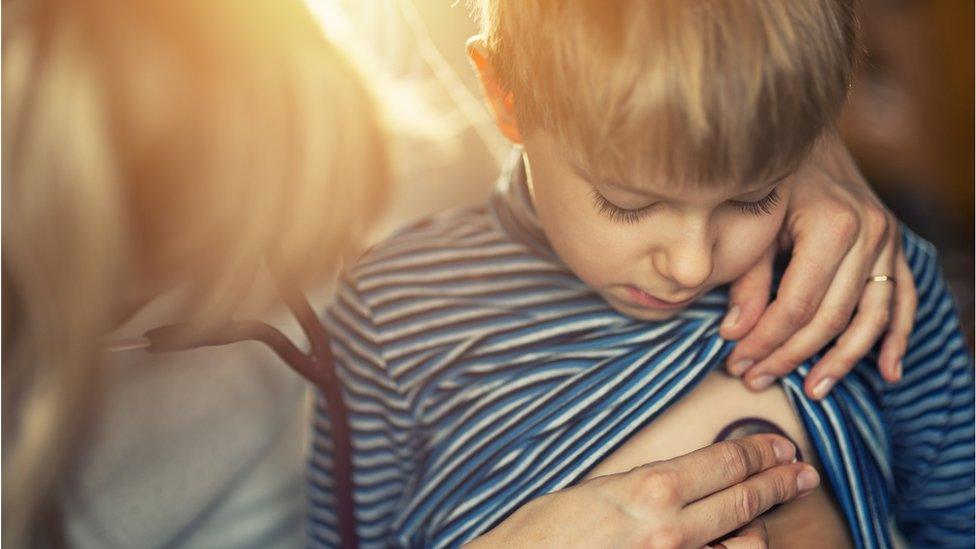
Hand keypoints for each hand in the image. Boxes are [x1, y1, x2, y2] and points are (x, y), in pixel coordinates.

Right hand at [467, 434, 819, 548]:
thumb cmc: (542, 534)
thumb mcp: (594, 493)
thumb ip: (643, 488)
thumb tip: (678, 485)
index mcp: (649, 490)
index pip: (723, 463)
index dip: (759, 451)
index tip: (779, 446)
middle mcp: (671, 529)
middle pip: (745, 499)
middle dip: (780, 482)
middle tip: (801, 473)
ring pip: (746, 544)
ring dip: (758, 527)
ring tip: (762, 517)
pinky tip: (729, 544)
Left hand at [721, 132, 916, 399]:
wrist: (809, 135)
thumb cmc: (773, 177)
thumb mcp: (753, 223)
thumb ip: (747, 280)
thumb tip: (733, 334)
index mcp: (831, 225)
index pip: (798, 305)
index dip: (766, 341)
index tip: (738, 362)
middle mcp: (869, 233)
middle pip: (832, 318)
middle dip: (792, 356)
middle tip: (758, 380)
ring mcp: (888, 240)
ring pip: (871, 317)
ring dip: (844, 361)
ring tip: (813, 390)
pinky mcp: (894, 246)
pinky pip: (902, 300)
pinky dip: (895, 338)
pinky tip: (886, 372)